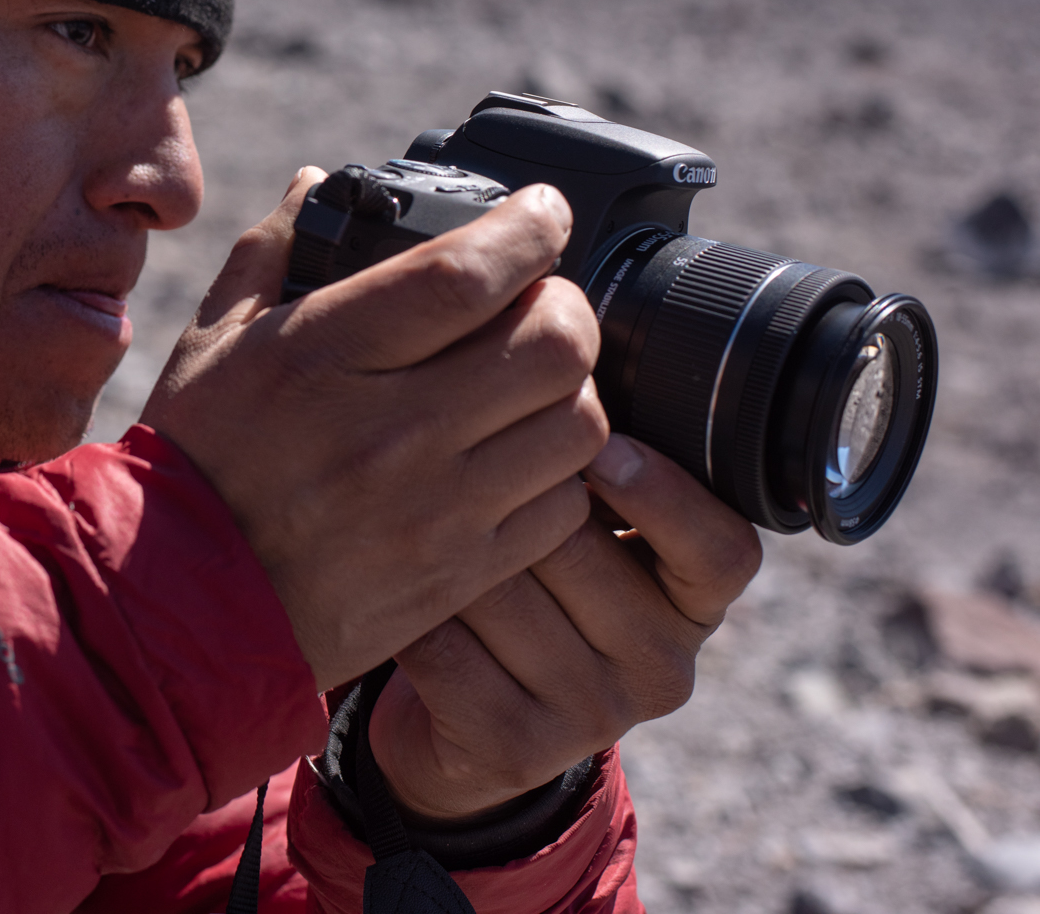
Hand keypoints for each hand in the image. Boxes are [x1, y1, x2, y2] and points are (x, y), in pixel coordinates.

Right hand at [142, 169, 607, 691]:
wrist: (182, 606)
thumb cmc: (195, 462)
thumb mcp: (209, 342)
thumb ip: (269, 253)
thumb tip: (316, 184)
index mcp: (326, 354)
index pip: (468, 272)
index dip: (530, 226)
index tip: (541, 211)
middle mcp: (393, 428)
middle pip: (555, 341)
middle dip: (564, 305)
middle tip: (540, 302)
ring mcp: (436, 507)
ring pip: (579, 424)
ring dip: (570, 391)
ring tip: (531, 385)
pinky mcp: (460, 570)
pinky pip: (564, 507)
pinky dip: (558, 474)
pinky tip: (516, 459)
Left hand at [368, 433, 763, 821]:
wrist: (461, 722)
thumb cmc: (524, 585)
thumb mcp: (581, 530)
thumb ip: (596, 466)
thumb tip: (567, 363)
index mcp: (695, 602)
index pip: (722, 550)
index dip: (664, 494)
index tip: (603, 444)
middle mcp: (664, 666)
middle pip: (585, 552)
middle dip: (506, 496)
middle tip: (451, 462)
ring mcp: (597, 715)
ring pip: (506, 593)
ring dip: (442, 548)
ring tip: (406, 516)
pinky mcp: (523, 748)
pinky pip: (449, 651)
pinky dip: (409, 609)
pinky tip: (388, 585)